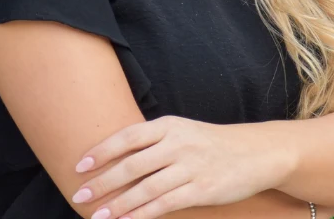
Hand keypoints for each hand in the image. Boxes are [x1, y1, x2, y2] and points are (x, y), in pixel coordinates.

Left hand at [69, 114, 272, 218]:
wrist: (253, 152)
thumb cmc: (209, 143)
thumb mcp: (181, 131)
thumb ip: (153, 141)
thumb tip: (115, 157)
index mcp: (169, 124)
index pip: (128, 136)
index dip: (102, 151)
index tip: (80, 165)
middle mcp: (177, 143)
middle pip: (132, 164)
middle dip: (103, 182)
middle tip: (79, 196)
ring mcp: (190, 166)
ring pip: (146, 188)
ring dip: (118, 205)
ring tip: (98, 217)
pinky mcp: (201, 189)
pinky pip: (165, 204)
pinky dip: (143, 215)